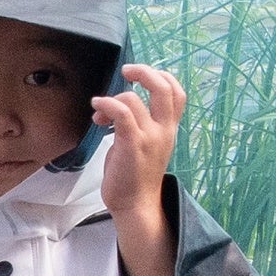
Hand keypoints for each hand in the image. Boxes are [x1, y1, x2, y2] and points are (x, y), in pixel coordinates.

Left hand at [92, 61, 183, 227]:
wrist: (136, 205)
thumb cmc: (136, 174)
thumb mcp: (147, 143)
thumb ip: (142, 122)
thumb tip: (120, 103)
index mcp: (169, 129)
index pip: (177, 93)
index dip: (162, 76)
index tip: (141, 75)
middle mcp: (164, 130)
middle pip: (163, 88)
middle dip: (144, 71)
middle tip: (126, 71)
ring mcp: (149, 137)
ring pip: (132, 99)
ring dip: (111, 99)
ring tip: (100, 116)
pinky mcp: (132, 145)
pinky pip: (121, 113)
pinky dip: (106, 104)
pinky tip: (97, 109)